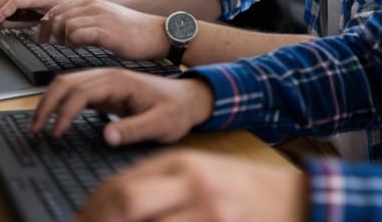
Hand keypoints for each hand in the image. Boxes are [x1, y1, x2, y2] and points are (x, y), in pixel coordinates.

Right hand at [0, 0, 80, 30]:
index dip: (0, 13)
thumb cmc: (79, 10)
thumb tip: (28, 31)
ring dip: (1, 12)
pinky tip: (7, 23)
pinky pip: (20, 7)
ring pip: (12, 2)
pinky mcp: (39, 3)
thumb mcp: (61, 19)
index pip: (14, 2)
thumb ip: (43, 24)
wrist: (92, 4)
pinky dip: (10, 14)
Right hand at [32, 68, 213, 140]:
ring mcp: (105, 82)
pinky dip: (60, 102)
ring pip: (67, 83)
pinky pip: (75, 91)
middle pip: (67, 82)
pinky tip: (54, 117)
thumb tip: (108, 136)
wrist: (189, 99)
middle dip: (47, 104)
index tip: (56, 132)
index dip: (65, 112)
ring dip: (49, 101)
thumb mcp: (161, 123)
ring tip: (38, 124)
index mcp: (120, 81)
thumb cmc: (177, 110)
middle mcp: (108, 77)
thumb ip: (135, 129)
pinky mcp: (105, 90)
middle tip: (35, 128)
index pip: (81, 92)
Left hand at [40, 0, 169, 59]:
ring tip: (71, 45)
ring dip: (62, 38)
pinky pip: (77, 34)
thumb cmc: (133, 31)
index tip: (45, 36)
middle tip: (52, 44)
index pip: (57, 8)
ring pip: (64, 24)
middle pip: (56, 15)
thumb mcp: (106, 19)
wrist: (157, 34)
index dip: (46, 23)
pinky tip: (79, 47)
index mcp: (91, 2)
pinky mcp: (105, 31)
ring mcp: (99, 17)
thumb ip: (86, 21)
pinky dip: (73, 43)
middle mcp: (93, 6)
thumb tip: (66, 31)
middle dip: (49, 32)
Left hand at [75, 150, 307, 221]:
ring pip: (141, 219)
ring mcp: (207, 209)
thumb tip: (117, 200)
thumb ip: (166, 181)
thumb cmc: (249, 191)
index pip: (121, 183)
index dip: (92, 208)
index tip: (81, 221)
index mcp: (184, 164)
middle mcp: (192, 183)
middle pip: (125, 199)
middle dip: (95, 218)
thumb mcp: (205, 174)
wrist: (300, 201)